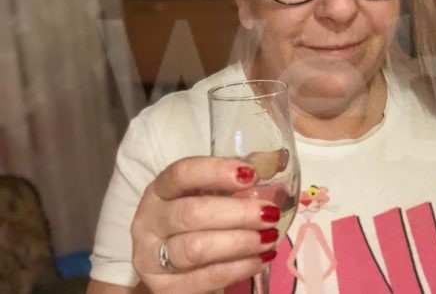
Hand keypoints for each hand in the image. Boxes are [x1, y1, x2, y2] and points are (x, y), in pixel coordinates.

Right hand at [130, 157, 280, 293]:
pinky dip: (240, 267)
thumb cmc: (197, 222)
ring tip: (269, 237)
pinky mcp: (167, 288)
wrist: (174, 268)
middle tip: (269, 213)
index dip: (215, 171)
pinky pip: (207, 277)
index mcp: (160, 191)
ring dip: (240, 242)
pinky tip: (262, 258)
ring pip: (196, 248)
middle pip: (191, 213)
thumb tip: (278, 161)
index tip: (250, 174)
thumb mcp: (209, 197)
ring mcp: (152, 258)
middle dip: (236, 213)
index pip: (181, 174)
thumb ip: (238, 181)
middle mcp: (149, 222)